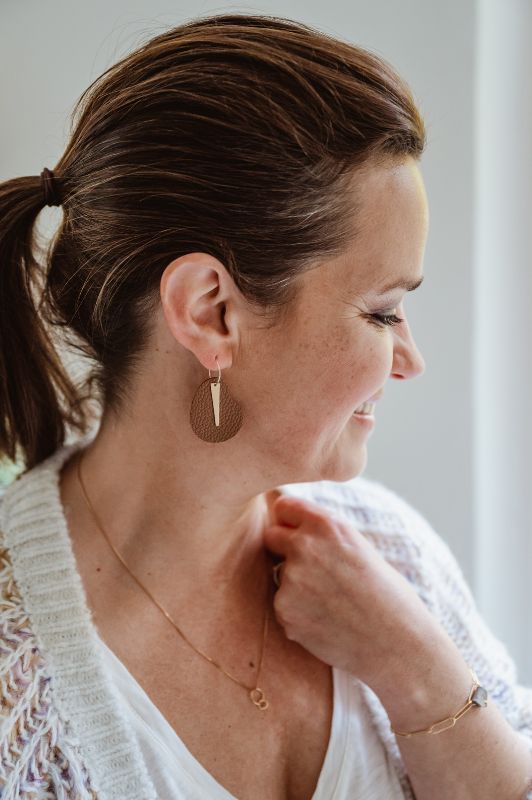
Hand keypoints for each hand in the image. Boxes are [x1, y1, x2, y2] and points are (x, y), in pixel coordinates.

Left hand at [263, 494, 460, 698]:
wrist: (396, 641)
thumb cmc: (385, 594)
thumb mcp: (357, 546)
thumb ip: (322, 534)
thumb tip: (288, 526)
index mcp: (327, 525)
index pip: (284, 508)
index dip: (290, 523)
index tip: (297, 534)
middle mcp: (305, 546)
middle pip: (271, 537)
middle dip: (284, 550)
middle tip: (314, 572)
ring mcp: (292, 579)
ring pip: (279, 575)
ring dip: (294, 586)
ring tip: (332, 602)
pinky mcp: (284, 610)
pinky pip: (282, 606)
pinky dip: (297, 614)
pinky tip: (326, 621)